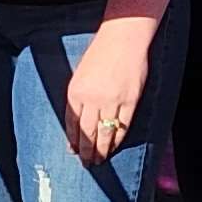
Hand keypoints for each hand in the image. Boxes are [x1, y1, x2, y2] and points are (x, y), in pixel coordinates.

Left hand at [62, 19, 155, 161]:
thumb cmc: (100, 53)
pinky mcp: (130, 101)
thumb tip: (78, 120)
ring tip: (99, 161)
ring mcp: (112, 101)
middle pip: (87, 133)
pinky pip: (122, 127)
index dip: (73, 140)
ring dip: (101, 150)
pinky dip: (117, 139)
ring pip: (104, 134)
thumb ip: (79, 97)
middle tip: (86, 163)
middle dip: (86, 151)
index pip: (72, 124)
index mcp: (76, 92)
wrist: (123, 39)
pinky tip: (114, 147)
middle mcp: (92, 99)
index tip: (73, 151)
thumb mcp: (81, 75)